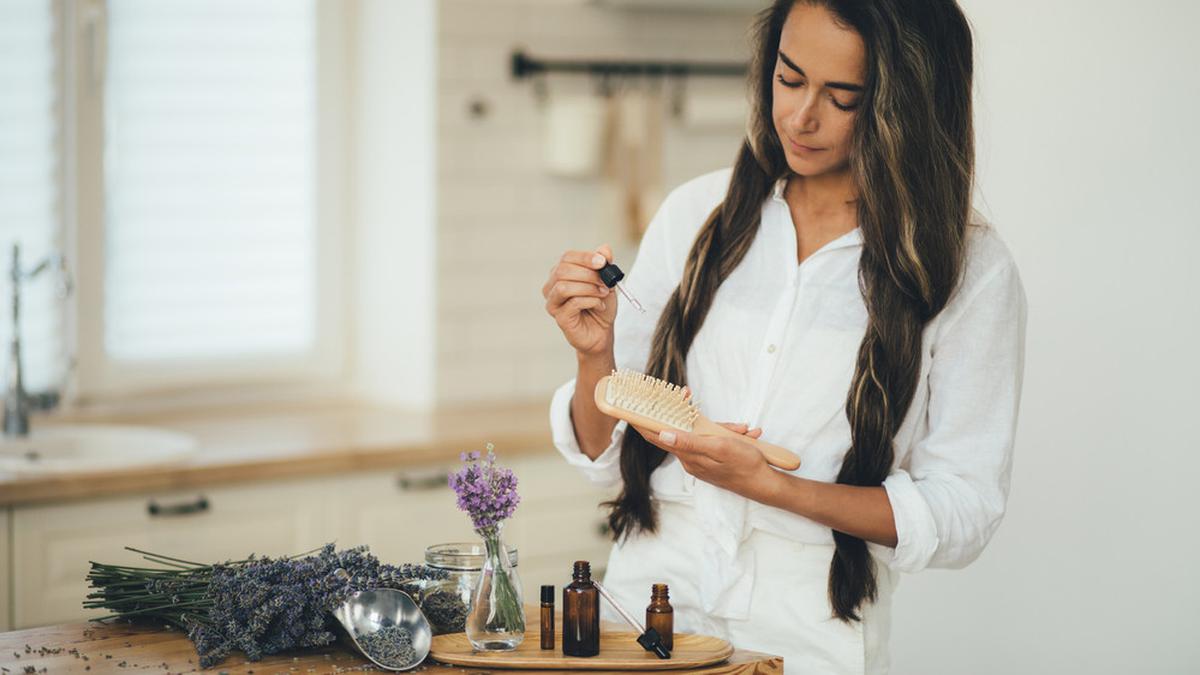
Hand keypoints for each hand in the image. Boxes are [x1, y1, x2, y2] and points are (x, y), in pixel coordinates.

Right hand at [543, 244, 616, 357]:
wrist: (602, 332)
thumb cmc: (600, 305)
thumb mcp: (607, 282)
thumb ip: (605, 265)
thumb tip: (605, 249)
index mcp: (561, 273)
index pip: (567, 257)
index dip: (585, 257)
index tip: (603, 262)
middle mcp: (552, 286)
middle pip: (562, 270)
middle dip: (588, 274)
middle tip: (605, 282)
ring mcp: (553, 303)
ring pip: (564, 287)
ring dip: (589, 288)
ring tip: (603, 294)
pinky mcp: (559, 317)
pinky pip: (573, 303)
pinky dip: (591, 301)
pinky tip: (599, 306)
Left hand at [629, 404, 773, 500]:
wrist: (765, 485)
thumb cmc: (745, 465)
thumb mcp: (719, 447)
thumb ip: (691, 441)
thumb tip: (663, 433)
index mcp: (689, 456)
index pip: (659, 437)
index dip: (644, 422)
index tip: (632, 408)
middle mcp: (691, 459)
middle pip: (681, 430)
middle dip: (689, 413)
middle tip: (685, 394)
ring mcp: (702, 460)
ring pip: (702, 434)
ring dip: (722, 427)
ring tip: (743, 430)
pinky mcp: (712, 460)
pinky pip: (714, 441)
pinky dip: (729, 435)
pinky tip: (746, 435)